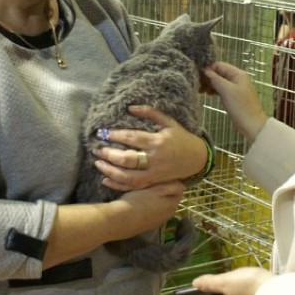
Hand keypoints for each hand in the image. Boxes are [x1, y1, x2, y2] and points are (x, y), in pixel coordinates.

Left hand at [93, 105, 207, 191]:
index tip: (102, 133)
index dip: (115, 135)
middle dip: (109, 153)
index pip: (132, 138)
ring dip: (110, 170)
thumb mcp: (169, 122)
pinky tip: (106, 179)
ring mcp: (153, 173)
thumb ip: (150, 113)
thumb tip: (130, 108)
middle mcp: (154, 158)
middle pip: (127, 159)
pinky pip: (133, 186)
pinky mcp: (153, 182)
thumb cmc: (181, 138)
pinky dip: (118, 185)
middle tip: (96, 148)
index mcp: (157, 141)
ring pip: (128, 176)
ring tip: (98, 163)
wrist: (197, 159)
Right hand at [116, 180, 185, 234]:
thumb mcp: (156, 189)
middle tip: (151, 184)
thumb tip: (181, 184)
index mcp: (172, 205)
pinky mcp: (147, 227)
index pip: (179, 190)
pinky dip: (149, 209)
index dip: (171, 182)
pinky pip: (152, 215)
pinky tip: (139, 205)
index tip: (160, 177)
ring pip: (161, 207)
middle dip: (164, 192)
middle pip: (170, 199)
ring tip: (144, 194)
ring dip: (156, 201)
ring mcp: (157, 222)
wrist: (118, 220)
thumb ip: (171, 186)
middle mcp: (168, 216)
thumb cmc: (137, 200)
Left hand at [193, 267, 274, 294]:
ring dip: (242, 293)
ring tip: (245, 282)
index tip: (211, 289)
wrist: (276, 293)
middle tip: (229, 284)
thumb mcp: (226, 281)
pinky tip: (257, 286)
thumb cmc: (248, 286)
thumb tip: (195, 284)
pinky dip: (254, 292)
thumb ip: (211, 282)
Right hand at [203, 62, 267, 142]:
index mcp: (237, 73)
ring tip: (201, 91)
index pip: (219, 65)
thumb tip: (204, 70)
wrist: (251, 124)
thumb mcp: (226, 90)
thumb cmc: (240, 106)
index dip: (208, 70)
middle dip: (208, 78)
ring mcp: (235, 87)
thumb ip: (215, 79)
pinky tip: (208, 94)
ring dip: (210, 84)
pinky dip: (214, 90)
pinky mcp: (233, 96)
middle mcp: (237, 78)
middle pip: (219, 73)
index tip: (198, 77)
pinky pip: (221, 89)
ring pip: (219, 81)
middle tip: (198, 85)